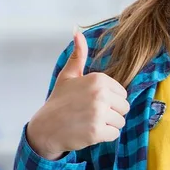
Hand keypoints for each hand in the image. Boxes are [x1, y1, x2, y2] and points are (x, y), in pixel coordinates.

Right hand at [26, 29, 129, 159]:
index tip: (93, 102)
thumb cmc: (60, 101)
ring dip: (108, 125)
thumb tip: (77, 32)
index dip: (111, 100)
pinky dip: (104, 137)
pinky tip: (89, 132)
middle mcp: (100, 94)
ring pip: (121, 121)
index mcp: (98, 79)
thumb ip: (78, 55)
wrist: (45, 129)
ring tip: (90, 122)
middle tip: (92, 114)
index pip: (122, 93)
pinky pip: (114, 134)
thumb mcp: (68, 76)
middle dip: (112, 113)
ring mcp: (98, 113)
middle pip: (124, 107)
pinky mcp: (96, 132)